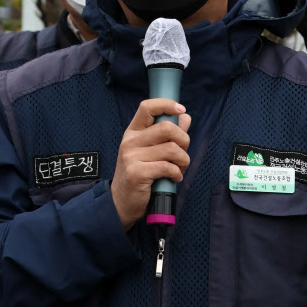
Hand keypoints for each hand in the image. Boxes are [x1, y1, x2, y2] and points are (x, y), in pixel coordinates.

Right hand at [111, 99, 190, 230]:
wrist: (121, 202)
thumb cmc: (139, 174)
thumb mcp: (151, 151)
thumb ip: (168, 134)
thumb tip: (185, 117)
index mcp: (133, 132)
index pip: (147, 107)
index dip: (166, 104)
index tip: (180, 110)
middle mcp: (130, 141)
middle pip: (166, 127)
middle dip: (184, 140)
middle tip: (183, 152)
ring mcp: (132, 157)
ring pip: (171, 149)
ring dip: (183, 160)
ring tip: (179, 168)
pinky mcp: (137, 173)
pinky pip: (167, 167)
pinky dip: (177, 173)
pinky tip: (174, 177)